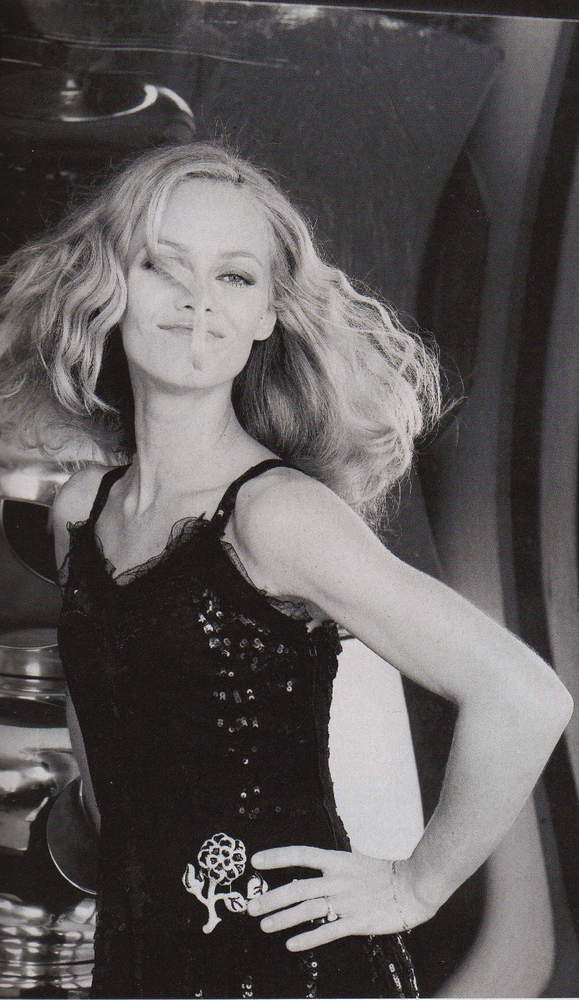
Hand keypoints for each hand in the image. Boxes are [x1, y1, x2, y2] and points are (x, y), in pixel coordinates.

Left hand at [247, 845, 436, 951]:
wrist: (414, 887)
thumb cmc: (385, 874)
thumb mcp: (356, 861)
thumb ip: (335, 866)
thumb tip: (315, 865)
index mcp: (337, 861)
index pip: (301, 855)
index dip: (277, 857)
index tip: (256, 860)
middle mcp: (338, 880)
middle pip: (297, 888)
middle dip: (271, 898)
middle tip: (251, 906)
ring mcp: (346, 902)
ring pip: (307, 911)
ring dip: (283, 919)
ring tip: (264, 925)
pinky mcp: (356, 922)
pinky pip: (327, 931)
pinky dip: (308, 938)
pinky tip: (291, 944)